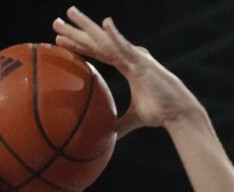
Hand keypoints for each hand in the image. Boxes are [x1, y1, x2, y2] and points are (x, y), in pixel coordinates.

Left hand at [54, 8, 197, 136]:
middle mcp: (129, 56)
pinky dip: (115, 35)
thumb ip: (121, 124)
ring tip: (70, 13)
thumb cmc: (160, 111)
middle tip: (56, 21)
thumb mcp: (134, 118)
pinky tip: (105, 23)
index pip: (97, 53)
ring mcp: (135, 56)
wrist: (177, 112)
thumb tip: (109, 136)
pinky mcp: (143, 62)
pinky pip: (125, 47)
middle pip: (97, 41)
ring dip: (88, 26)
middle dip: (76, 31)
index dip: (79, 46)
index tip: (61, 41)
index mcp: (127, 66)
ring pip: (106, 39)